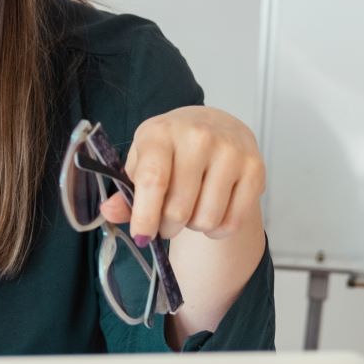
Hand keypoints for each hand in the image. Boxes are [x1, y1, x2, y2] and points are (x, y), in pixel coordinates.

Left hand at [99, 106, 265, 244]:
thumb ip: (126, 191)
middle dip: (167, 227)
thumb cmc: (172, 148)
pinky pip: (233, 221)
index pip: (153, 179)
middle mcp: (198, 136)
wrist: (216, 125)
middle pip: (179, 208)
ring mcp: (230, 150)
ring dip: (194, 227)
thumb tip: (109, 212)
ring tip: (191, 210)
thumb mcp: (142, 161)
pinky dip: (218, 230)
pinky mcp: (255, 167)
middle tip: (166, 221)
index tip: (142, 237)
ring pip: (206, 219)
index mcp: (161, 132)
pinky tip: (212, 212)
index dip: (145, 215)